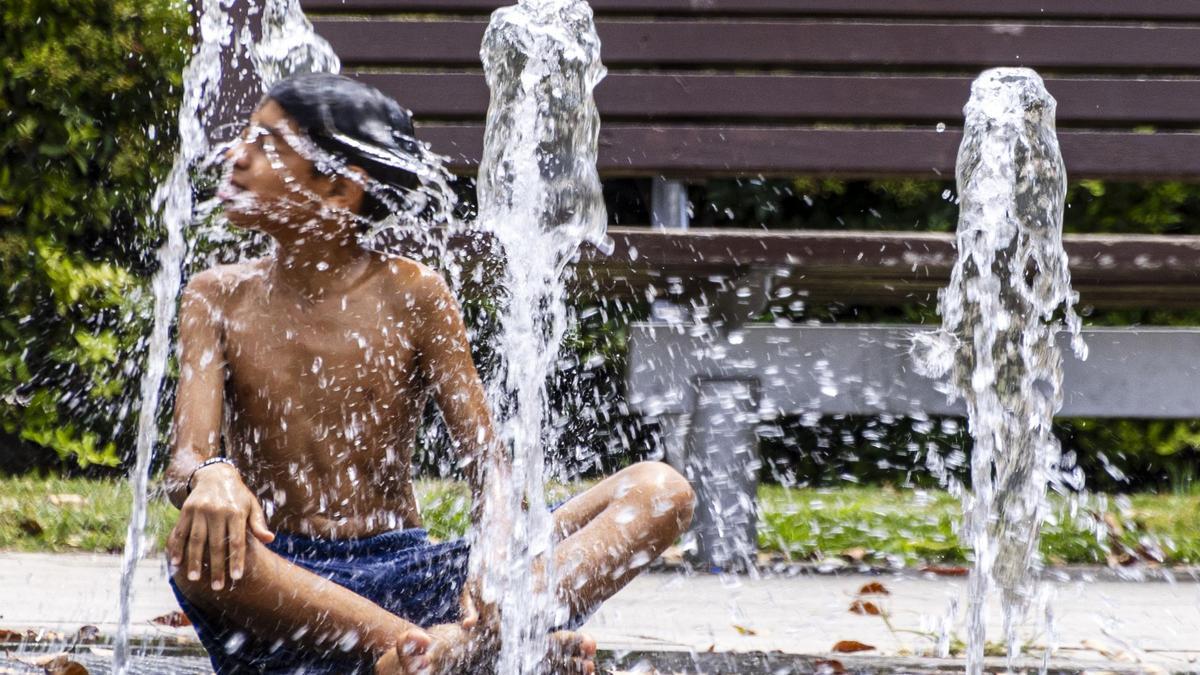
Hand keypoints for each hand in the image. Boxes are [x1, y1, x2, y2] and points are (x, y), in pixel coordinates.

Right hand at [167, 462, 274, 590]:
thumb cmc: (238, 495)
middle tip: (217, 587)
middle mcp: (217, 511)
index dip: (236, 560)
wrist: (215, 474)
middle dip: (216, 567)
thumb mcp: (252, 505)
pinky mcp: (186, 510)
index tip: (236, 577)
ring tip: (195, 579)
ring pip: (196, 540)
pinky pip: (180, 532)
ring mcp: (200, 510)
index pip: (237, 541)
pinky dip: (177, 547)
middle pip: (216, 544)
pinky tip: (176, 563)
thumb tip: (270, 539)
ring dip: (194, 561)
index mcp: (236, 512)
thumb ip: (259, 524)